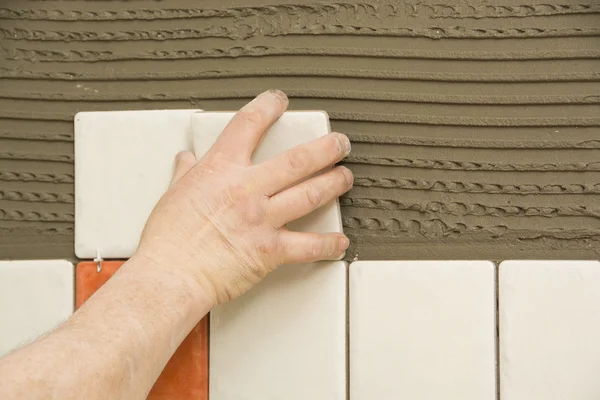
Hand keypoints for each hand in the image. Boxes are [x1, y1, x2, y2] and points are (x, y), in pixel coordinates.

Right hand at [136, 90, 352, 305]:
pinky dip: (329, 244)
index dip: (268, 106)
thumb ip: (185, 173)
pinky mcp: (270, 250)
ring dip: (335, 183)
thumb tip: (186, 159)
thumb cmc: (168, 239)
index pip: (248, 124)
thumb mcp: (173, 194)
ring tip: (346, 177)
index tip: (279, 101)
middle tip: (339, 143)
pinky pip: (309, 245)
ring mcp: (262, 218)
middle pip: (298, 159)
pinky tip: (340, 241)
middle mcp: (247, 189)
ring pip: (311, 194)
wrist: (170, 275)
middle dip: (326, 147)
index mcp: (220, 169)